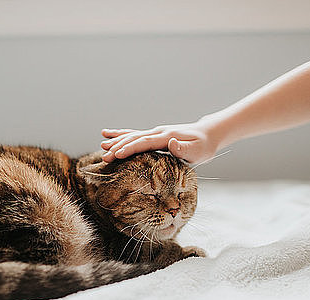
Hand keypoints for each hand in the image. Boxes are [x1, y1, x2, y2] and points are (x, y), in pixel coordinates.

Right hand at [100, 115, 223, 163]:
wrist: (208, 134)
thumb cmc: (203, 146)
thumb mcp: (198, 151)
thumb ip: (184, 149)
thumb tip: (172, 143)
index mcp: (166, 137)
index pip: (145, 142)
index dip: (130, 148)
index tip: (117, 154)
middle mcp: (158, 132)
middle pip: (134, 139)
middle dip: (118, 147)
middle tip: (104, 156)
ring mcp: (155, 132)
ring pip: (132, 135)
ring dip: (117, 141)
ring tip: (102, 146)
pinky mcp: (154, 135)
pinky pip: (134, 134)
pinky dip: (121, 134)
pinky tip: (108, 134)